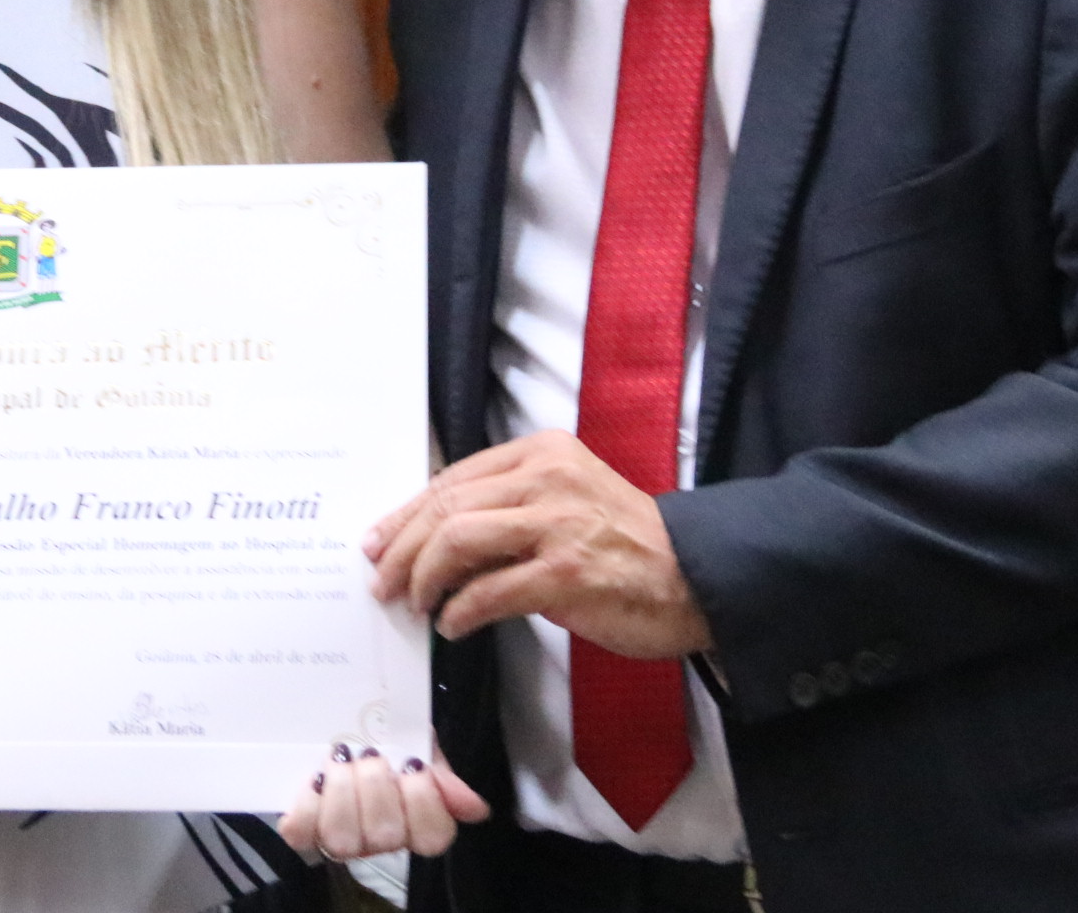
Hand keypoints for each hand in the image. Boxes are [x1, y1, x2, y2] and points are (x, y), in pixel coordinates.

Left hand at [278, 740, 485, 859]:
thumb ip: (443, 775)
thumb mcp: (419, 745)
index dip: (423, 800)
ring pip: (343, 838)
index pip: (433, 837)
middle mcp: (380, 839)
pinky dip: (307, 803)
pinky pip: (302, 832)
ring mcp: (341, 838)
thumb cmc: (385, 738)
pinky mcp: (304, 831)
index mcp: (414, 821)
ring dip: (342, 791)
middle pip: (386, 835)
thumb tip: (475, 808)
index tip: (412, 763)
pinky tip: (314, 779)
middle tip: (370, 754)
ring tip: (340, 760)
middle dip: (377, 786)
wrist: (340, 719)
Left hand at [365, 431, 710, 656]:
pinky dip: (462, 610)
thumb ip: (510, 505)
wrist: (697, 576)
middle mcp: (547, 478)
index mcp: (542, 454)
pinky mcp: (568, 574)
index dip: (406, 514)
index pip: (453, 479)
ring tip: (416, 604)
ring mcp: (558, 525)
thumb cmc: (626, 543)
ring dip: (424, 577)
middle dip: (403, 548)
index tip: (380, 542)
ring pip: (459, 540)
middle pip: (447, 507)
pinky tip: (454, 625)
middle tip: (384, 582)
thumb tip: (436, 538)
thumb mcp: (566, 499)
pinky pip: (491, 591)